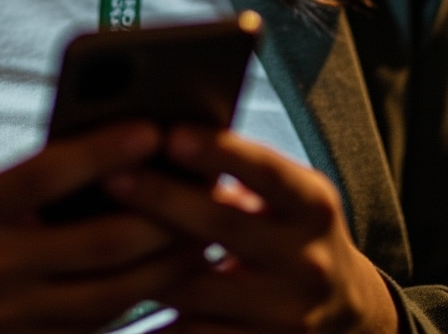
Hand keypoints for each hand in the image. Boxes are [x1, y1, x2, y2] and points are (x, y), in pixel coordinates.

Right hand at [0, 108, 201, 332]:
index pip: (45, 178)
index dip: (101, 152)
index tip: (150, 127)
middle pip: (97, 243)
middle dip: (161, 213)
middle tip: (210, 182)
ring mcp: (20, 317)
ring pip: (113, 293)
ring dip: (169, 262)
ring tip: (214, 228)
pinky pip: (105, 328)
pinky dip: (146, 300)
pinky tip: (182, 274)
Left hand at [105, 127, 399, 333]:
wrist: (350, 315)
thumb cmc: (293, 230)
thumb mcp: (288, 195)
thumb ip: (241, 170)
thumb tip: (162, 133)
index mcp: (313, 205)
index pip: (266, 171)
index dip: (219, 151)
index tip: (170, 132)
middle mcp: (307, 261)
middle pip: (224, 228)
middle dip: (163, 199)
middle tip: (111, 176)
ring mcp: (287, 316)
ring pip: (199, 288)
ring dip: (145, 261)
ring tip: (97, 233)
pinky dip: (153, 318)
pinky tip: (113, 293)